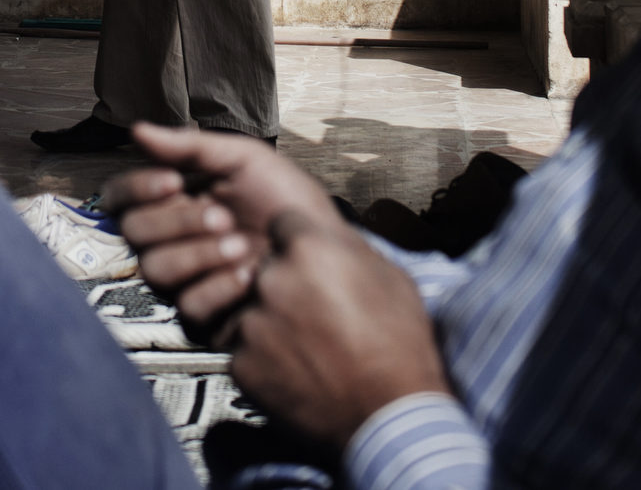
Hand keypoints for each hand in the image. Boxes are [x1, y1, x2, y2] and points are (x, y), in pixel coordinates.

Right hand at [106, 124, 333, 328]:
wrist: (325, 249)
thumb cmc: (288, 200)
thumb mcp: (246, 160)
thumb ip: (191, 146)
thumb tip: (137, 130)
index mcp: (175, 200)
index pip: (123, 196)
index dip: (138, 188)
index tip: (174, 181)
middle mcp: (172, 239)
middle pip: (134, 233)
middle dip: (178, 221)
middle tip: (222, 216)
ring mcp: (186, 277)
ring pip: (155, 270)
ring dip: (198, 253)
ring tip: (240, 243)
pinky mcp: (205, 314)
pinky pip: (188, 306)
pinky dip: (219, 287)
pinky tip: (248, 274)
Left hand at [225, 212, 452, 447]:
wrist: (388, 416)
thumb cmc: (399, 346)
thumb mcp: (391, 277)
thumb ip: (349, 248)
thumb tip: (331, 236)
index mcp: (310, 250)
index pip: (283, 224)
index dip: (300, 243)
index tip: (312, 262)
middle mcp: (273, 280)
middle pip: (266, 268)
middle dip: (287, 283)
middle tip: (317, 311)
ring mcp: (252, 324)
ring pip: (253, 309)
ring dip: (274, 321)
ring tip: (311, 346)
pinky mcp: (241, 363)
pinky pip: (247, 349)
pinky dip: (266, 358)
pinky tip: (300, 369)